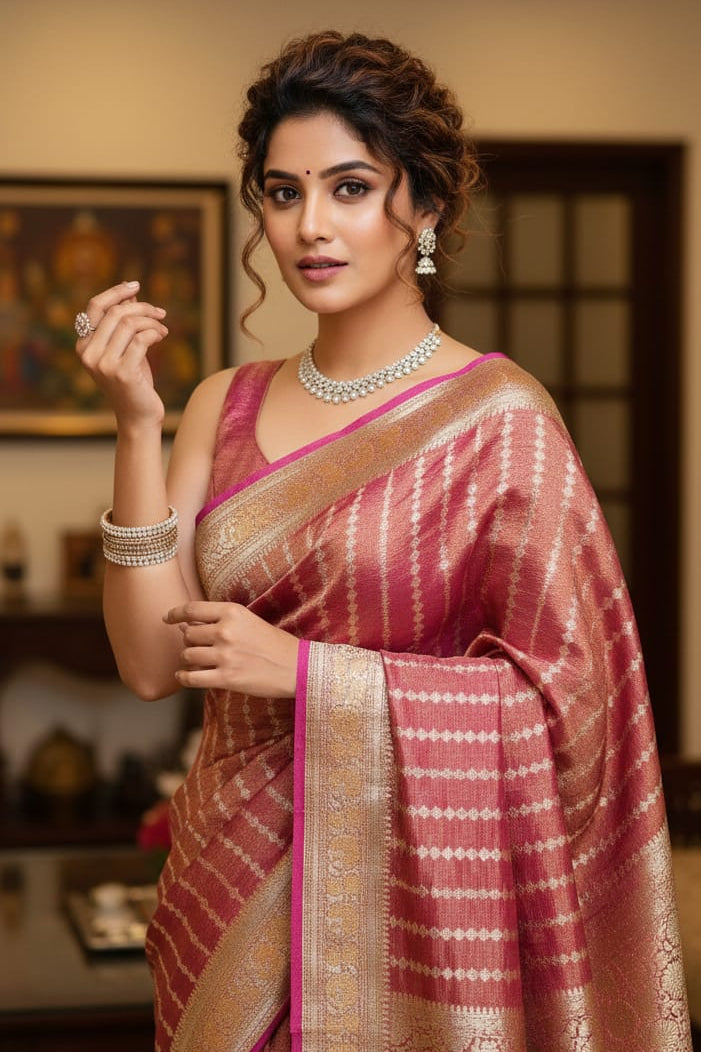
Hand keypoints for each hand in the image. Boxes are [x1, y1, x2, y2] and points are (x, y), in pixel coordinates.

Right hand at [75, 280, 168, 428]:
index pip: (95, 306)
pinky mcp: (123, 372)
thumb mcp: (126, 348)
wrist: (138, 416)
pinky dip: (155, 333)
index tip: (136, 284)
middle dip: (143, 308)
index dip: (116, 292)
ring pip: (130, 323)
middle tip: (160, 313)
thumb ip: (124, 322)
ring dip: (152, 322)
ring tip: (163, 329)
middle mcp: (89, 354)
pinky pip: (142, 339)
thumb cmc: (134, 382)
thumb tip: (130, 290)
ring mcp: (104, 364)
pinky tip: (162, 337)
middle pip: (116, 312)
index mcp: (83, 345)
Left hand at [164, 601, 299, 698]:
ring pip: (188, 655)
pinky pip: (192, 677)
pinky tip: (184, 676)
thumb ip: (219, 621)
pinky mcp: (226, 678)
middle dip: (189, 641)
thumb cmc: (274, 643)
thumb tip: (184, 625)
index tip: (167, 618)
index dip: (175, 613)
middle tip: (198, 646)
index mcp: (232, 612)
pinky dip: (183, 677)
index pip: (192, 609)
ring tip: (197, 661)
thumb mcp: (249, 621)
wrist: (297, 667)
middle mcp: (226, 631)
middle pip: (188, 634)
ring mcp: (225, 655)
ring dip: (188, 659)